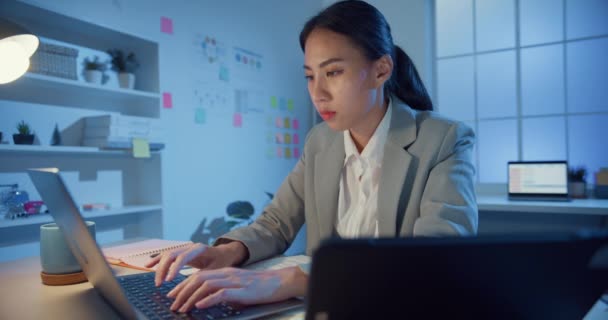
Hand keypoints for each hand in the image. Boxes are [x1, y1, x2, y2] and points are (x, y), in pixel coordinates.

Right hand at [145, 241, 247, 285]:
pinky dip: (157, 260)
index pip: (183, 257)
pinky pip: (167, 255)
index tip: (169, 281)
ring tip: (157, 281)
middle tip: (160, 284)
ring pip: (167, 254)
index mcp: (199, 249)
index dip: (174, 268)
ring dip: (159, 267)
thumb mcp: (216, 269)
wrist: (225, 253)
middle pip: (171, 254)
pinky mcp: (181, 253)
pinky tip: (148, 266)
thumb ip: (205, 275)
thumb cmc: (222, 261)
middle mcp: (190, 246)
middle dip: (163, 269)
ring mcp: (184, 248)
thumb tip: (193, 287)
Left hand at [167, 266, 307, 312]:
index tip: (172, 295)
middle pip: (198, 278)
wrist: (280, 282)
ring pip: (206, 285)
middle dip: (182, 291)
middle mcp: (227, 274)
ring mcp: (234, 281)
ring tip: (182, 308)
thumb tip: (206, 301)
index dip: (183, 285)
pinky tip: (199, 306)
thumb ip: (223, 291)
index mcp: (225, 272)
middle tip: (172, 304)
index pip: (199, 275)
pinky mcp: (241, 290)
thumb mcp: (238, 288)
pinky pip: (221, 293)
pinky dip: (208, 299)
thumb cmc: (260, 288)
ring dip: (191, 297)